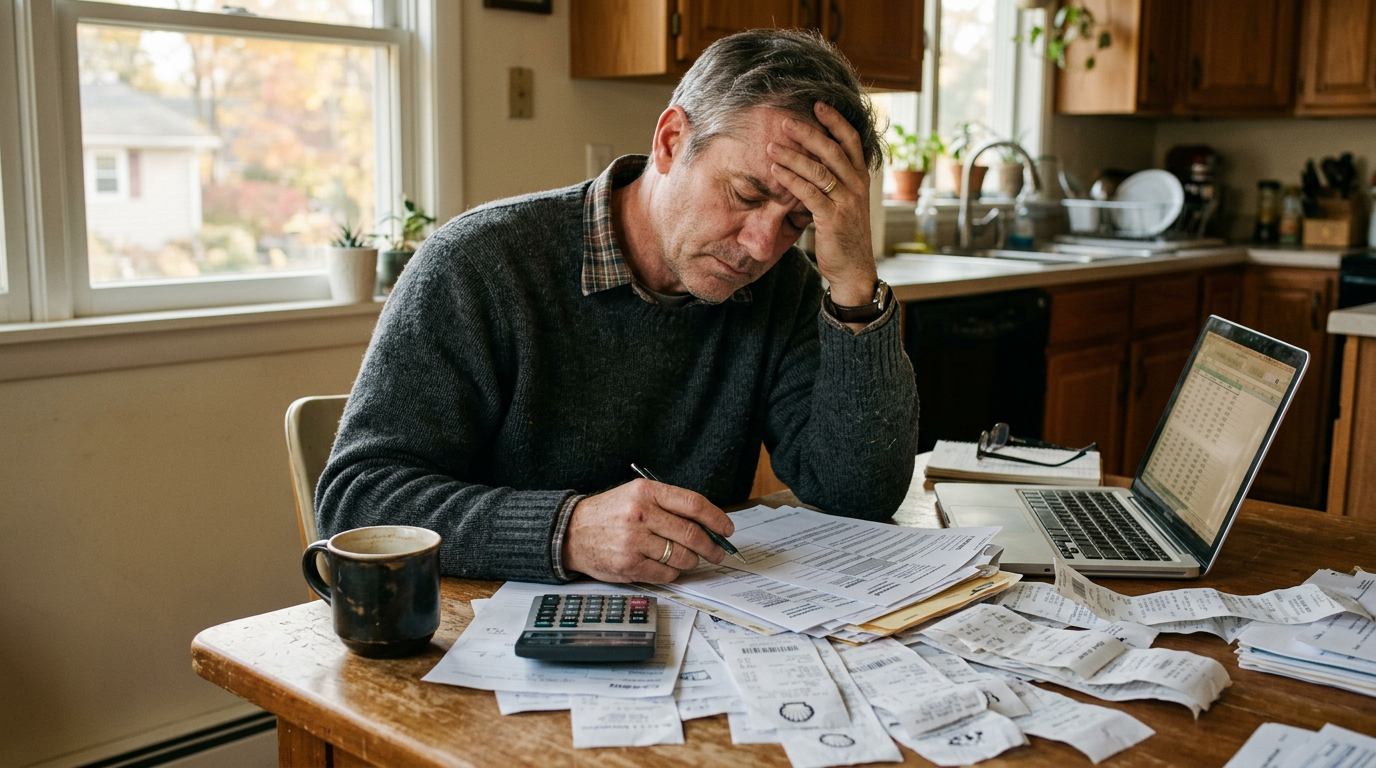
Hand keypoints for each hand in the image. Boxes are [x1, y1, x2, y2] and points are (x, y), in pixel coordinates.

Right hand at [561, 479, 734, 582]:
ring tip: (691, 559)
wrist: (571, 532)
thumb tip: (707, 524)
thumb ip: (669, 505)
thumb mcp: (636, 495)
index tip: (727, 529)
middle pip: (692, 533)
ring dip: (692, 561)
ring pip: (681, 556)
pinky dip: (674, 572)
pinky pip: (666, 573)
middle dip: (712, 546)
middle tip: (718, 552)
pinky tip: (669, 566)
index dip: (717, 518)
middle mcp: (641, 514)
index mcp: (646, 492)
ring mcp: (634, 541)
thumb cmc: (609, 513)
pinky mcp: (629, 565)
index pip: (693, 504)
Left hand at [766, 102, 878, 317]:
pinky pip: (809, 194)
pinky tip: (775, 172)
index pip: (851, 140)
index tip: (817, 104)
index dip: (835, 121)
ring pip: (819, 170)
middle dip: (809, 133)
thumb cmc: (844, 234)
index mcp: (861, 177)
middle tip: (785, 121)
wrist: (854, 268)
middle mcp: (857, 186)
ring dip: (793, 156)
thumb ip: (833, 180)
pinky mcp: (832, 219)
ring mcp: (846, 202)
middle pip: (833, 150)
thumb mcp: (845, 202)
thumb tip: (811, 158)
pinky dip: (791, 180)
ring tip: (771, 146)